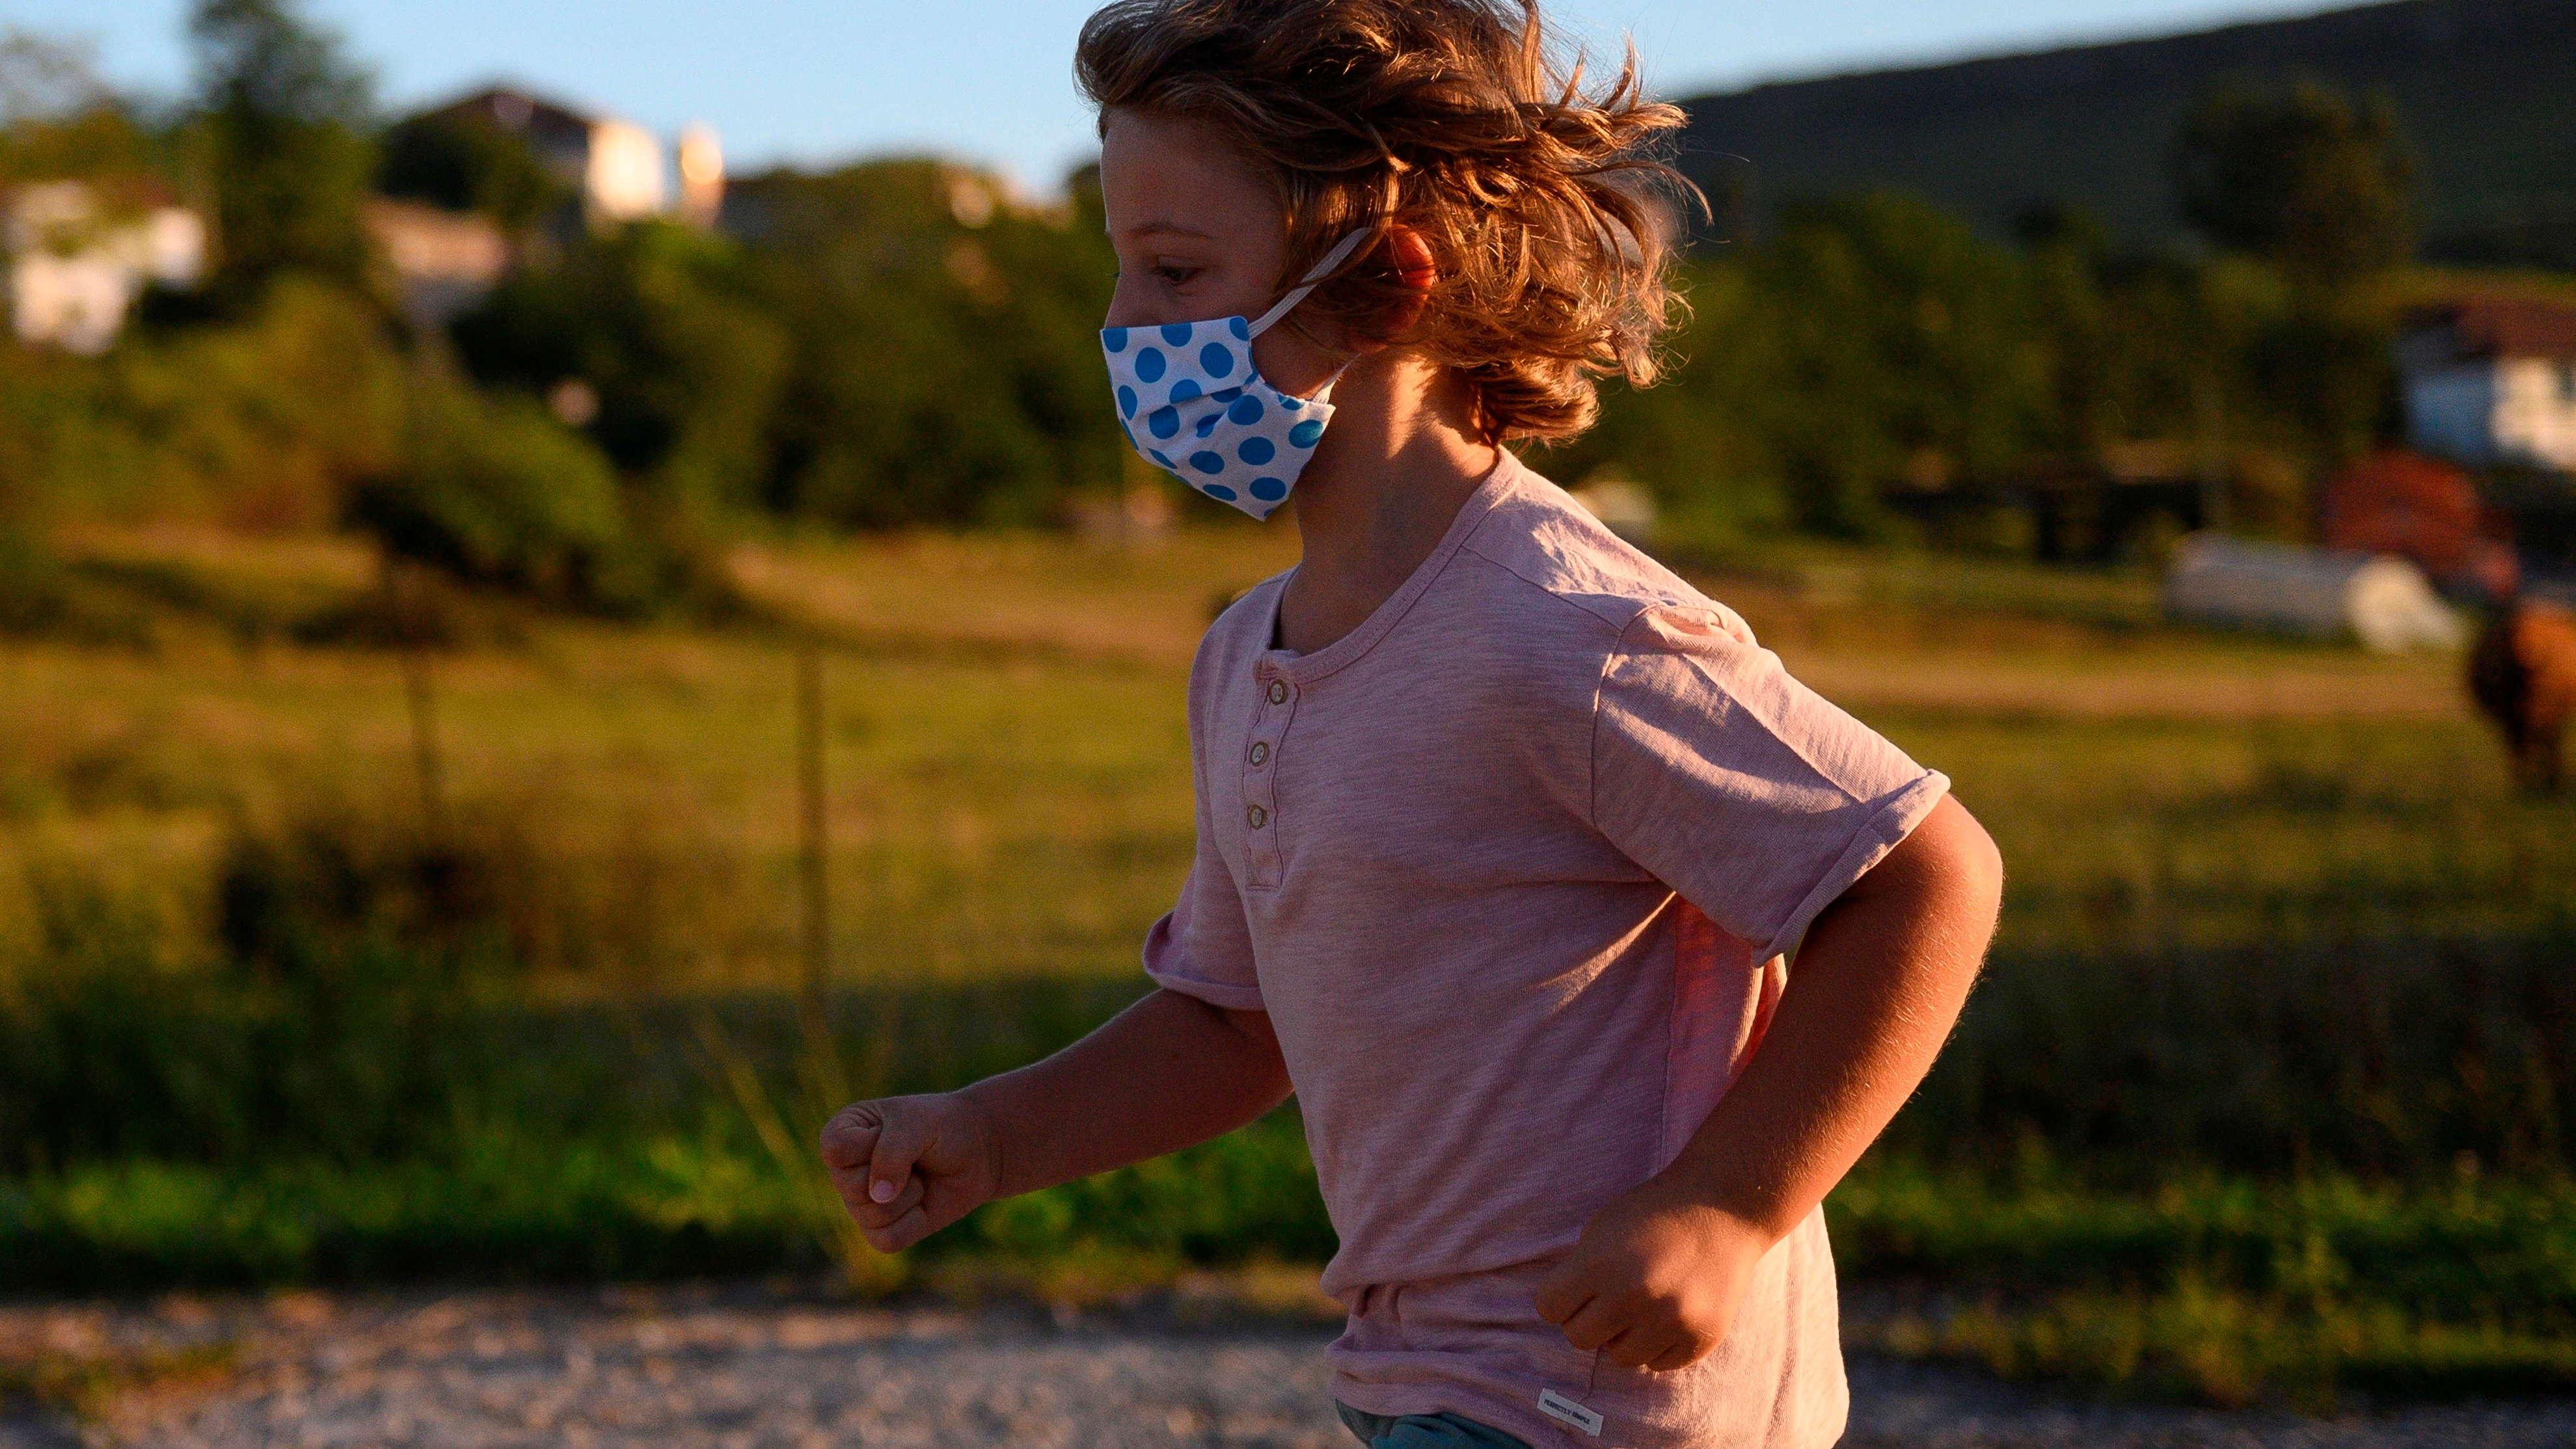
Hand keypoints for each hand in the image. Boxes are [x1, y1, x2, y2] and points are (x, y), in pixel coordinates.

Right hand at [818, 1092, 1003, 1253]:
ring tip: (920, 1178)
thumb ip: (892, 1153)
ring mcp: (860, 1204)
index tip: (893, 1131)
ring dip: (908, 1197)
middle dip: (896, 1173)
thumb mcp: (917, 1123)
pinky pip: (887, 1240)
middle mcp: (845, 1171)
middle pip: (851, 1188)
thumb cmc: (943, 1127)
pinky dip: (913, 1223)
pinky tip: (922, 1205)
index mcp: (843, 1132)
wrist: (979, 1151)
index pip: (836, 1150)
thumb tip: (879, 1198)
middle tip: (914, 1157)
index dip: (869, 1144)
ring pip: (871, 1216)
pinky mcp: (881, 1231)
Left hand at [1532, 1185, 1773, 1371]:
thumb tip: (1567, 1313)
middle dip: (1588, 1318)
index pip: (1549, 1308)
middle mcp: (1634, 1296)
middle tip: (1609, 1297)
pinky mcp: (1701, 1338)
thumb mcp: (1602, 1227)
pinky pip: (1657, 1365)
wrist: (1723, 1207)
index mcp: (1601, 1263)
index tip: (1577, 1288)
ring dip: (1624, 1335)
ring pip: (1620, 1357)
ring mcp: (1671, 1321)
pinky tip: (1668, 1313)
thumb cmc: (1654, 1213)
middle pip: (1579, 1338)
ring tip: (1642, 1305)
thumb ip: (1579, 1271)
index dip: (1559, 1297)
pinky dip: (1657, 1344)